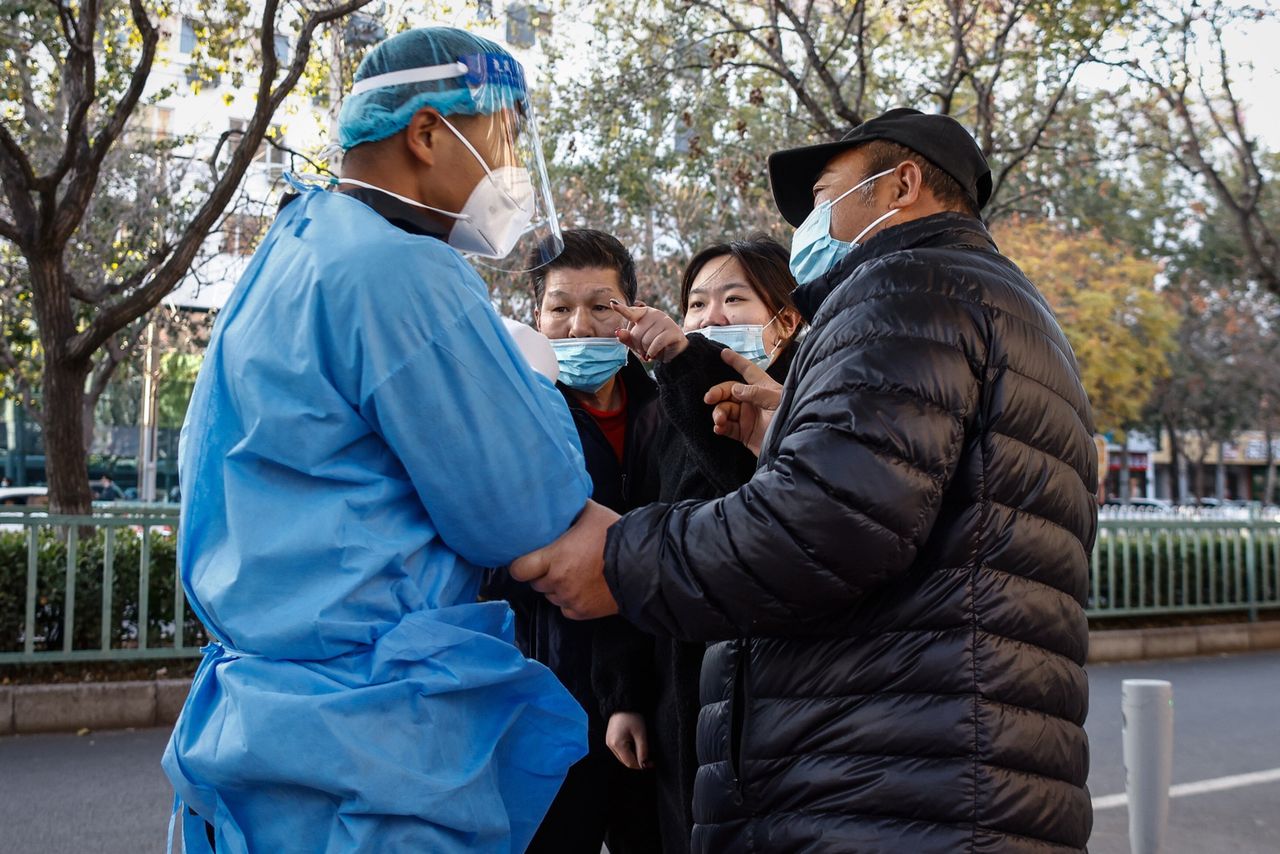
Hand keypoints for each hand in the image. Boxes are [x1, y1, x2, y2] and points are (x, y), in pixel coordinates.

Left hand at [509, 500, 621, 618]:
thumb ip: (571, 509)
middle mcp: (559, 582)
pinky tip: (581, 588)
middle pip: (535, 583)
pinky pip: (566, 609)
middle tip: (555, 562)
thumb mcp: (591, 513)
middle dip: (542, 573)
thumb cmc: (616, 535)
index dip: (520, 564)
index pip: (519, 569)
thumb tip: (560, 499)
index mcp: (556, 558)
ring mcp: (571, 599)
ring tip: (572, 574)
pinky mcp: (583, 612)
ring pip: (550, 597)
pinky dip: (569, 601)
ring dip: (556, 587)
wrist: (643, 564)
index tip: (526, 559)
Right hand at [605, 712, 651, 769]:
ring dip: (633, 756)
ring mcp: (609, 742)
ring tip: (643, 749)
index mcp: (617, 745)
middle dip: (638, 761)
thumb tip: (645, 765)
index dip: (642, 765)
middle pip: (625, 761)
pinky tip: (635, 744)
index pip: (630, 763)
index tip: (652, 763)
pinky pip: (620, 750)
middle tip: (650, 757)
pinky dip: (628, 751)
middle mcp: (610, 745)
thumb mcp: (641, 734)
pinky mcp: (610, 739)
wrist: (623, 703)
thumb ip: (643, 751)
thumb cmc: (632, 717)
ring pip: (623, 757)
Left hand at [610, 300, 688, 362]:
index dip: (621, 309)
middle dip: (639, 346)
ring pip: (646, 340)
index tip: (612, 304)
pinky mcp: (673, 330)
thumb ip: (627, 338)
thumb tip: (618, 332)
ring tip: (652, 351)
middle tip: (645, 349)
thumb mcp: (637, 343)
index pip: (630, 312)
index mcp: (644, 313)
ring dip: (647, 351)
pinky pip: (656, 343)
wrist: (674, 353)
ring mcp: (665, 320)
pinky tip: (653, 354)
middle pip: (636, 334)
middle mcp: (655, 314)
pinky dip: (653, 352)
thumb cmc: (654, 345)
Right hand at [704, 347, 783, 456]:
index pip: (748, 370)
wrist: (791, 445)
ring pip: (725, 409)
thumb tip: (734, 388)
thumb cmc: (790, 417)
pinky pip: (727, 427)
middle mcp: (752, 400)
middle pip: (729, 391)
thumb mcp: (777, 401)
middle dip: (717, 393)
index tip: (723, 353)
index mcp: (763, 388)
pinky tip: (718, 428)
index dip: (736, 361)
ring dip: (718, 413)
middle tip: (709, 398)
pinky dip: (720, 427)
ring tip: (719, 420)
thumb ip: (755, 393)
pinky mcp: (744, 433)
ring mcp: (747, 417)